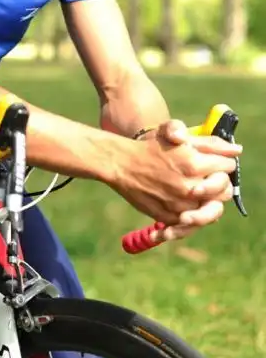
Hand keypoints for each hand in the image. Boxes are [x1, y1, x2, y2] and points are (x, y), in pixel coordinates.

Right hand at [110, 121, 241, 238]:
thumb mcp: (177, 135)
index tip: (214, 162)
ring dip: (207, 200)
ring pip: (210, 210)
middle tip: (206, 177)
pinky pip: (191, 223)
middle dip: (218, 182)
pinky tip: (183, 203)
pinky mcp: (168, 218)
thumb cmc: (150, 146)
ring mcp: (179, 206)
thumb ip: (209, 142)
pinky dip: (191, 215)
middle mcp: (189, 187)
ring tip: (196, 190)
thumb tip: (236, 150)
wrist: (120, 164)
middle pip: (224, 191)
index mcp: (194, 164)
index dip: (222, 163)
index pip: (227, 168)